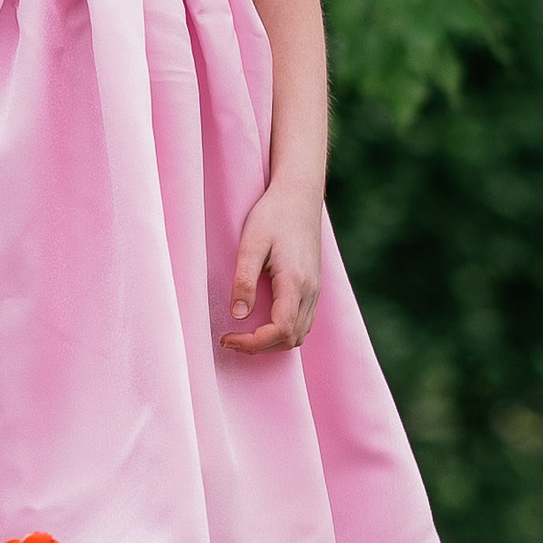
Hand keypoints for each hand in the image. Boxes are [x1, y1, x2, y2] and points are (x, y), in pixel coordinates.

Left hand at [222, 186, 322, 354]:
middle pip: (292, 338)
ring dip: (272, 342)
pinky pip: (303, 321)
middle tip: (230, 340)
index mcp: (295, 281)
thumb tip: (238, 314)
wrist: (300, 195)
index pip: (280, 330)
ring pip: (300, 333)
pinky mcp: (313, 285)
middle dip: (260, 347)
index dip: (253, 343)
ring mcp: (315, 289)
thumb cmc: (274, 214)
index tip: (228, 337)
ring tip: (243, 335)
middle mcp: (310, 290)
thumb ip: (244, 279)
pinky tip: (261, 323)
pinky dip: (283, 332)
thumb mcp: (251, 243)